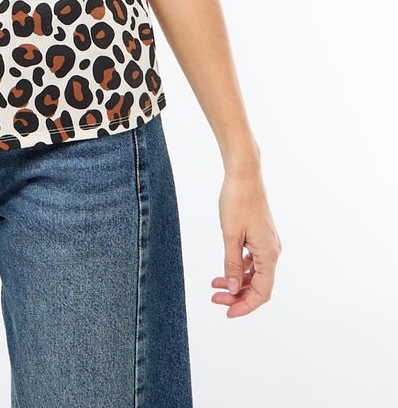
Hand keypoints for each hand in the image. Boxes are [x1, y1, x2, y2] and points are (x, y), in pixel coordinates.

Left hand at [212, 168, 281, 317]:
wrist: (244, 174)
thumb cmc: (237, 200)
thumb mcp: (230, 235)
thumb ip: (232, 264)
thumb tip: (234, 289)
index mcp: (269, 254)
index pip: (262, 292)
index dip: (245, 306)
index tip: (227, 312)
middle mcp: (273, 251)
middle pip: (259, 286)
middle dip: (238, 296)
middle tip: (215, 298)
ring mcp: (268, 244)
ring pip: (256, 274)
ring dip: (238, 284)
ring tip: (215, 286)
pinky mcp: (261, 237)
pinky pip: (253, 262)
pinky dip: (240, 269)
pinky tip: (225, 272)